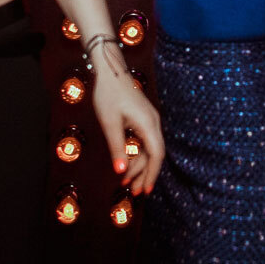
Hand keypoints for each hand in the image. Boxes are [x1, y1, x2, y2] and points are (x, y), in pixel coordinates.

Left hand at [91, 50, 164, 194]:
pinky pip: (143, 140)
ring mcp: (149, 120)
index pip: (156, 155)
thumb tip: (120, 171)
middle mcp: (153, 123)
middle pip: (154, 154)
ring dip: (138, 165)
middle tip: (133, 192)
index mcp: (148, 124)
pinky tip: (126, 163)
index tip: (145, 190)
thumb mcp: (110, 123)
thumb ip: (116, 148)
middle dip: (144, 174)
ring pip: (148, 148)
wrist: (110, 71)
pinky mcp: (143, 118)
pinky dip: (136, 153)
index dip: (151, 174)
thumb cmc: (108, 94)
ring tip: (126, 182)